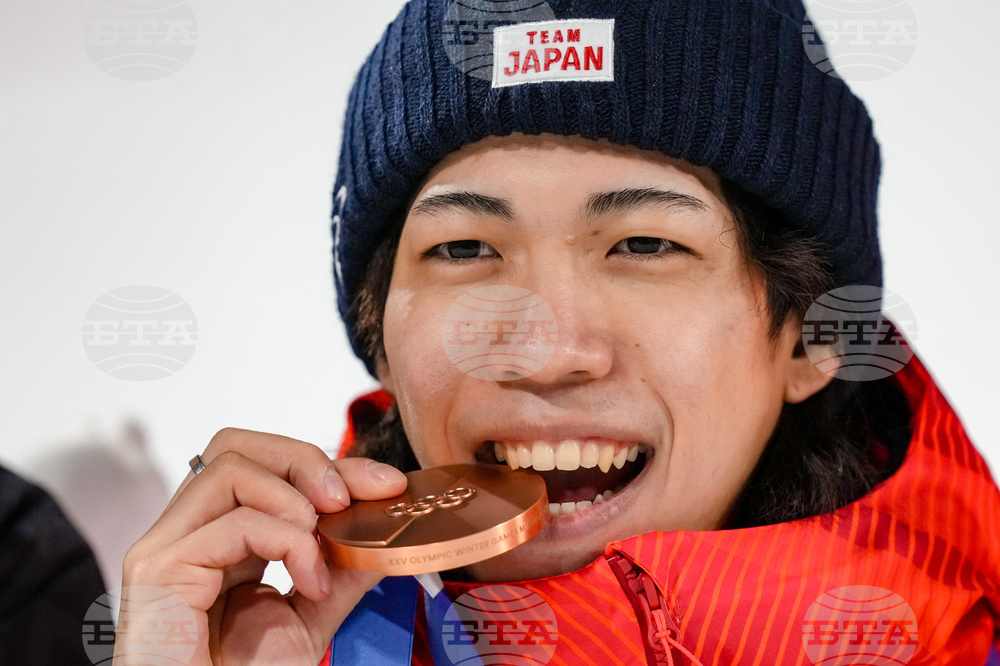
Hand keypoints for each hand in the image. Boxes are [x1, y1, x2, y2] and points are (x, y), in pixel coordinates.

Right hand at [117, 427, 406, 664]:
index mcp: (219, 537)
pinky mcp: (157, 568)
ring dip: (294, 498)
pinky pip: (234, 521)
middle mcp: (186, 532)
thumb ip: (341, 570)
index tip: (385, 483)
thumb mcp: (310, 617)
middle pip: (236, 446)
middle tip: (347, 499)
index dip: (328, 463)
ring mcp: (166, 546)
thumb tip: (382, 531)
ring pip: (230, 466)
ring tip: (320, 550)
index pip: (265, 466)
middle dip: (305, 459)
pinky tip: (309, 580)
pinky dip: (286, 540)